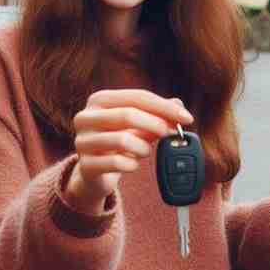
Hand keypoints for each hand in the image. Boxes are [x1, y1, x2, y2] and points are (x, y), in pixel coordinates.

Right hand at [66, 89, 193, 212]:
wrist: (94, 172)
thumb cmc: (118, 141)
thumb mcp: (138, 125)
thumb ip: (157, 113)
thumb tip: (178, 105)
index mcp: (99, 100)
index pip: (137, 97)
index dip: (165, 107)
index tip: (187, 118)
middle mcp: (85, 117)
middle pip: (128, 115)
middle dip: (156, 125)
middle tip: (170, 134)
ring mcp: (82, 141)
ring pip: (123, 140)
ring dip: (143, 148)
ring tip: (144, 151)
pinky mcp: (85, 165)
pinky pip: (118, 163)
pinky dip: (132, 165)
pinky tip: (131, 164)